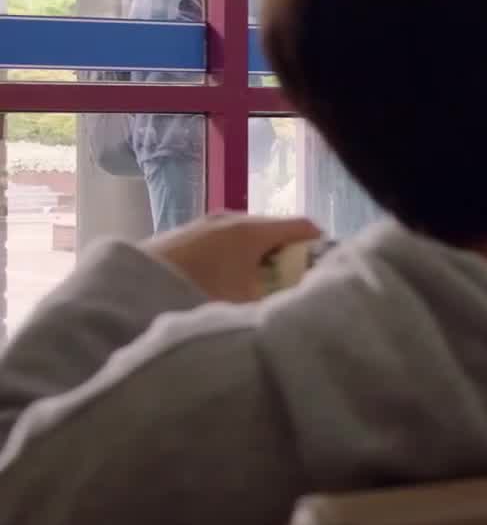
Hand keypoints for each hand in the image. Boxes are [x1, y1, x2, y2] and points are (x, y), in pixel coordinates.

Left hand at [142, 214, 321, 303]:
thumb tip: (303, 301)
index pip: (304, 226)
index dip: (320, 248)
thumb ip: (280, 299)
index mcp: (252, 230)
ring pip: (248, 238)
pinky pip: (224, 243)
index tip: (323, 274)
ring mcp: (205, 224)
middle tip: (290, 288)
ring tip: (256, 290)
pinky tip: (224, 285)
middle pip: (276, 232)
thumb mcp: (246, 306)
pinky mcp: (184, 234)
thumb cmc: (193, 296)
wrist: (125, 292)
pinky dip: (235, 260)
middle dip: (288, 258)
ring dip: (259, 260)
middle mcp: (231, 218)